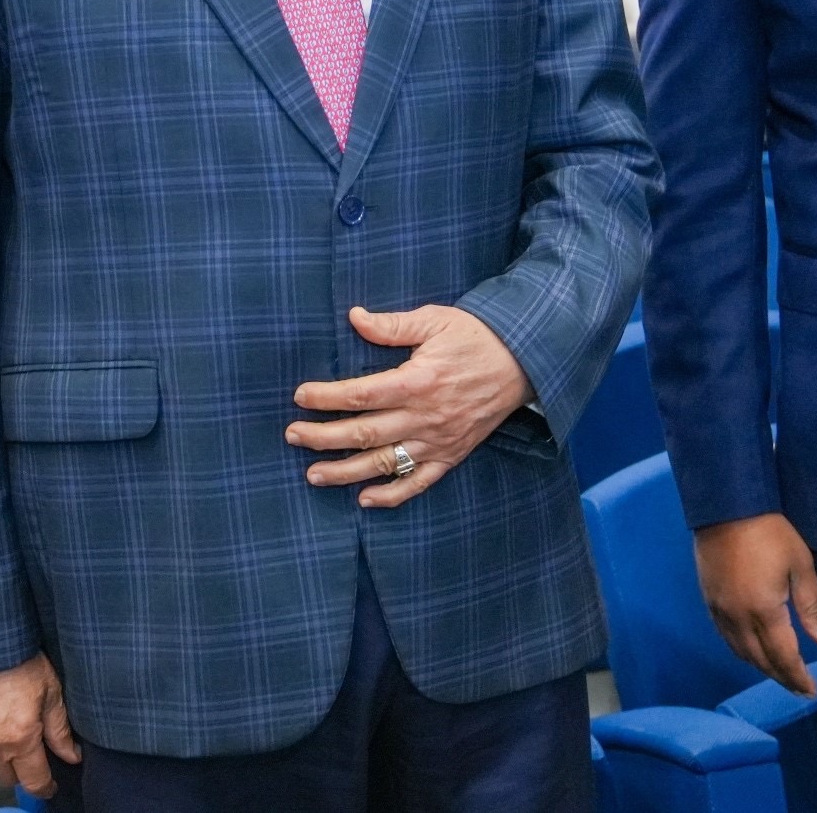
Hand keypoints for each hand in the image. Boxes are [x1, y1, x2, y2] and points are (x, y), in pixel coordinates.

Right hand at [0, 653, 79, 797]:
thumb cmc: (17, 658)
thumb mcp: (50, 690)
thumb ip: (60, 729)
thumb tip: (72, 756)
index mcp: (19, 739)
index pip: (33, 782)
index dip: (45, 786)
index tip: (50, 785)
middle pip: (6, 778)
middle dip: (19, 767)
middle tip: (25, 743)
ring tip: (0, 722)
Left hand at [286, 305, 531, 507]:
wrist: (523, 361)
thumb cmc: (476, 336)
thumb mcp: (436, 320)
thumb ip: (393, 326)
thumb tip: (354, 317)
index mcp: (418, 381)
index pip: (361, 394)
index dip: (326, 397)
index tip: (299, 396)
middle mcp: (425, 416)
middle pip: (364, 433)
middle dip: (323, 436)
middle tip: (293, 436)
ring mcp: (438, 440)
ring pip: (384, 463)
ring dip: (345, 472)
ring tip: (313, 475)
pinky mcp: (452, 454)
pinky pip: (418, 481)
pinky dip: (392, 495)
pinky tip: (366, 499)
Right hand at [693, 512, 816, 696]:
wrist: (726, 504)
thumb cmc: (769, 531)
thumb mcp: (800, 564)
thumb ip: (813, 607)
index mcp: (763, 611)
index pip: (783, 657)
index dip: (798, 677)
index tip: (811, 691)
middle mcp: (737, 618)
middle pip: (760, 660)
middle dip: (781, 677)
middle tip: (799, 688)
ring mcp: (719, 609)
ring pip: (740, 652)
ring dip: (761, 666)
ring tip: (779, 673)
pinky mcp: (708, 599)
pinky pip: (725, 637)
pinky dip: (741, 650)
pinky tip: (751, 649)